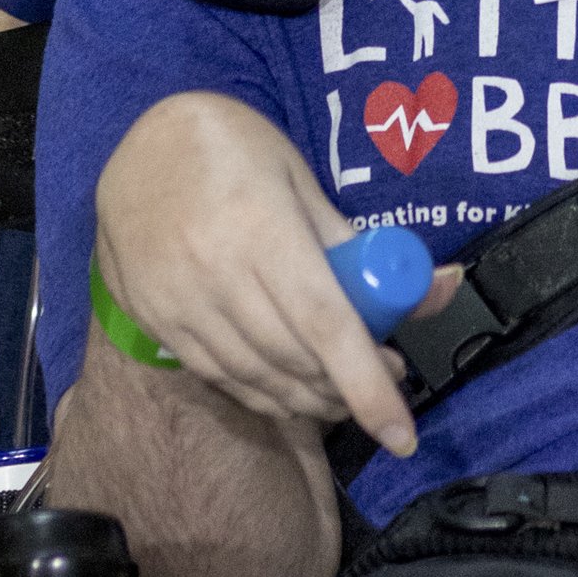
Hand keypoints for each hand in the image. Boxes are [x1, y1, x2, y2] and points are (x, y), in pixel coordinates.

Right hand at [95, 93, 458, 461]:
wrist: (139, 143)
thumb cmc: (234, 147)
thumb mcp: (300, 178)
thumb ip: (357, 244)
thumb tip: (438, 285)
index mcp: (261, 228)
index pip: (324, 323)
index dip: (366, 385)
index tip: (402, 433)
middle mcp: (215, 273)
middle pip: (294, 359)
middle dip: (348, 389)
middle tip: (386, 379)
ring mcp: (178, 303)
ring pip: (256, 378)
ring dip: (309, 398)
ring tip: (344, 391)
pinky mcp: (155, 322)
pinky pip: (218, 376)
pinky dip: (263, 393)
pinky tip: (292, 389)